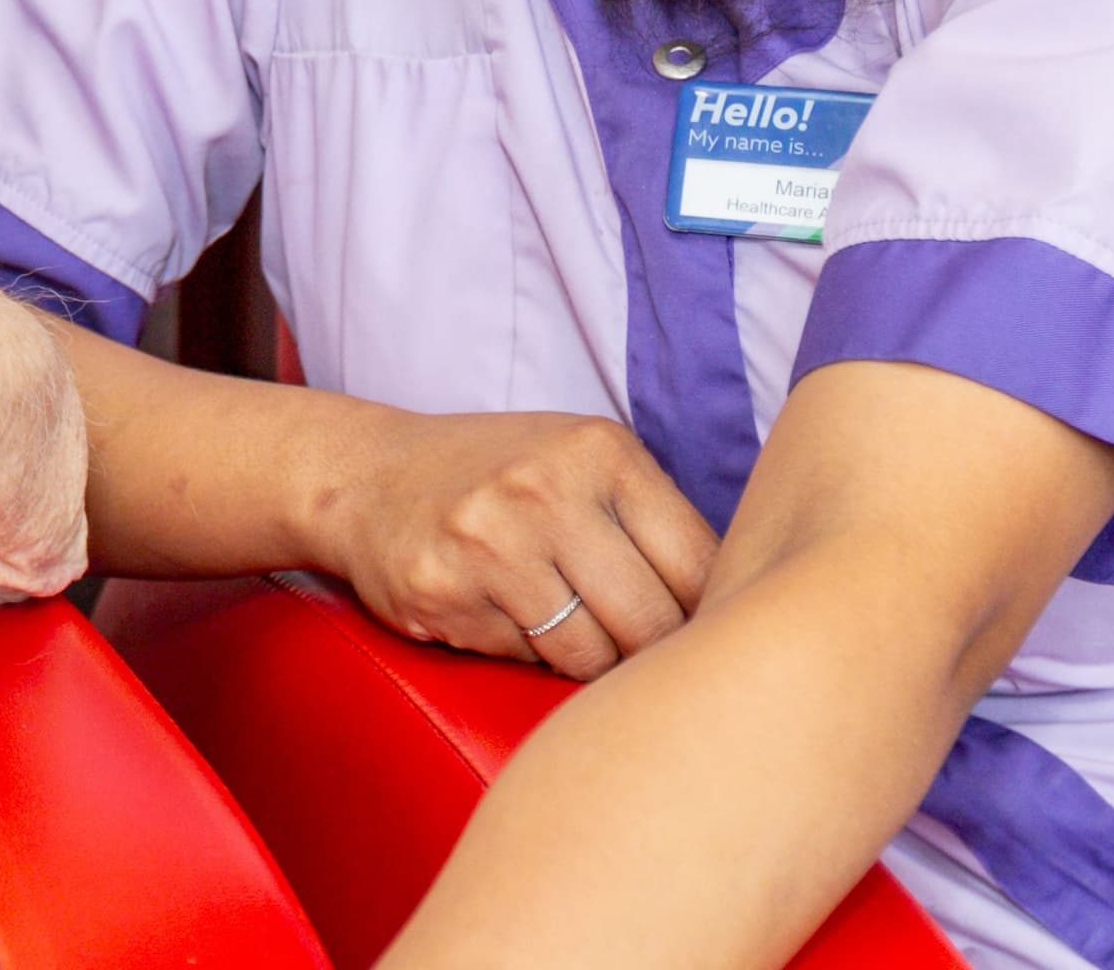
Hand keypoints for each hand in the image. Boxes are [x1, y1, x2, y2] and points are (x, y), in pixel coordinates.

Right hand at [301, 406, 716, 681]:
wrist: (366, 476)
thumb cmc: (500, 479)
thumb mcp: (581, 463)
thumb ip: (655, 519)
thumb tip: (747, 610)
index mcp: (602, 451)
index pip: (699, 566)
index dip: (709, 617)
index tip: (701, 634)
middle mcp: (546, 488)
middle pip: (650, 624)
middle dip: (649, 652)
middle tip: (634, 650)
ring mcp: (489, 541)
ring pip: (588, 656)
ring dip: (588, 662)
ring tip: (564, 626)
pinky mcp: (442, 592)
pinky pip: (523, 660)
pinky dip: (525, 655)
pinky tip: (503, 617)